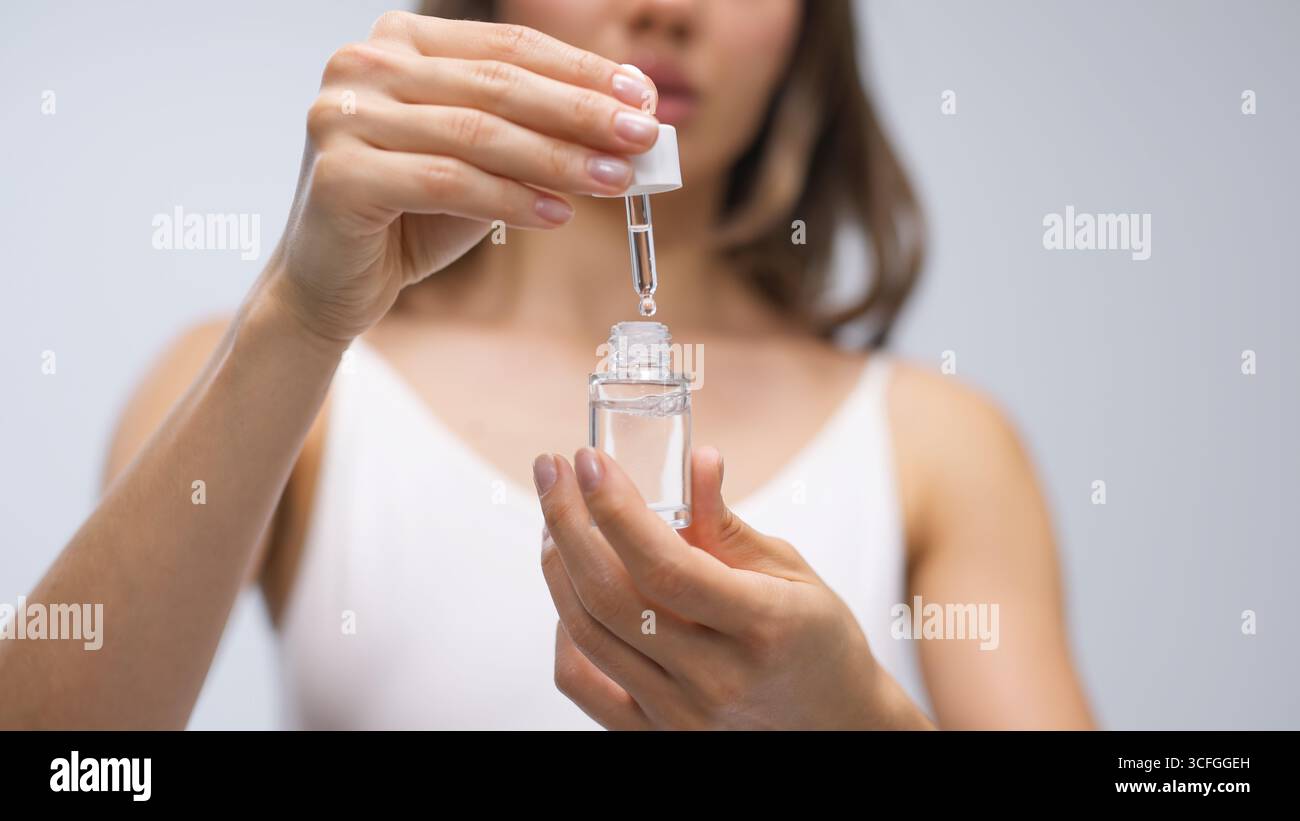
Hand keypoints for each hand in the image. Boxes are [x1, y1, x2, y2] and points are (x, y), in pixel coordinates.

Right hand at [267, 11, 659, 343]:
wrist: (333, 280)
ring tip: (615, 181)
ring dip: (558, 158)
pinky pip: (447, 183)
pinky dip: (512, 200)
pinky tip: (559, 215)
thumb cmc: (411, 215)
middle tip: (643, 138)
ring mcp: (343, 115)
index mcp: (401, 43)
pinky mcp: (339, 175)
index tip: (640, 98)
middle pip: (498, 85)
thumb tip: (628, 129)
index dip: (580, 70)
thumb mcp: (485, 164)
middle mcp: (363, 64)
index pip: (508, 47)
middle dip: (581, 113)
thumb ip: (538, 139)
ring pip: (477, 133)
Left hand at [533, 446, 932, 729]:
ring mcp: (681, 714)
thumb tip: (697, 460)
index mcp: (763, 627)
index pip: (666, 566)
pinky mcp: (654, 734)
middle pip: (612, 597)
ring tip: (556, 518)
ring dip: (558, 567)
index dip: (616, 510)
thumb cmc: (817, 643)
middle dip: (567, 522)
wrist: (835, 725)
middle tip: (552, 471)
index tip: (590, 461)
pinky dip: (563, 631)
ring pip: (587, 635)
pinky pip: (582, 682)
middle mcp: (717, 678)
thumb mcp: (792, 573)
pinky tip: (570, 588)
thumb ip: (728, 524)